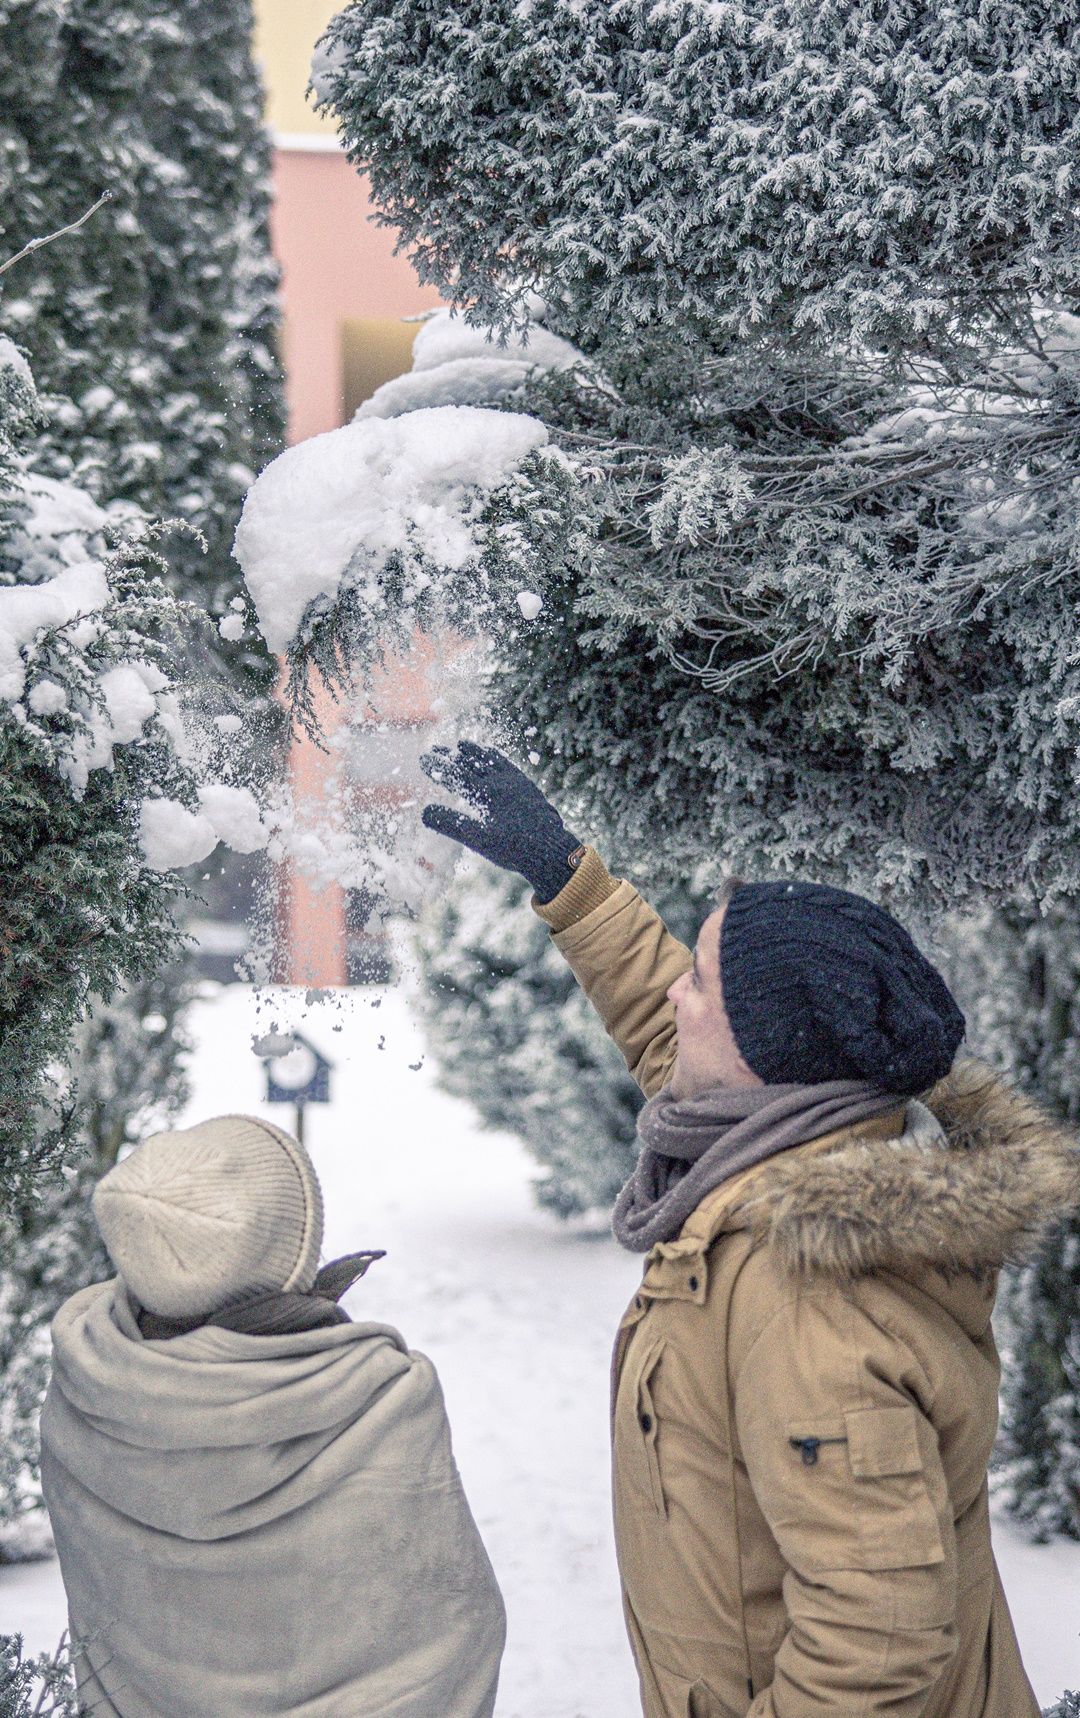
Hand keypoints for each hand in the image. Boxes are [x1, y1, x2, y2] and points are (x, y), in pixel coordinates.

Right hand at [420, 740, 583, 902]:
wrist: (552, 850)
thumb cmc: (514, 848)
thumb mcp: (478, 839)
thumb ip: (451, 825)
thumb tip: (423, 812)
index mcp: (487, 793)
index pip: (456, 775)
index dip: (438, 767)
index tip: (423, 758)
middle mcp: (501, 782)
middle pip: (471, 764)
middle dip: (451, 757)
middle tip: (435, 748)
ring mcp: (516, 782)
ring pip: (491, 761)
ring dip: (474, 753)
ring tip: (462, 745)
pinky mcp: (527, 787)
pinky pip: (508, 766)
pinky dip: (496, 758)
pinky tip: (494, 757)